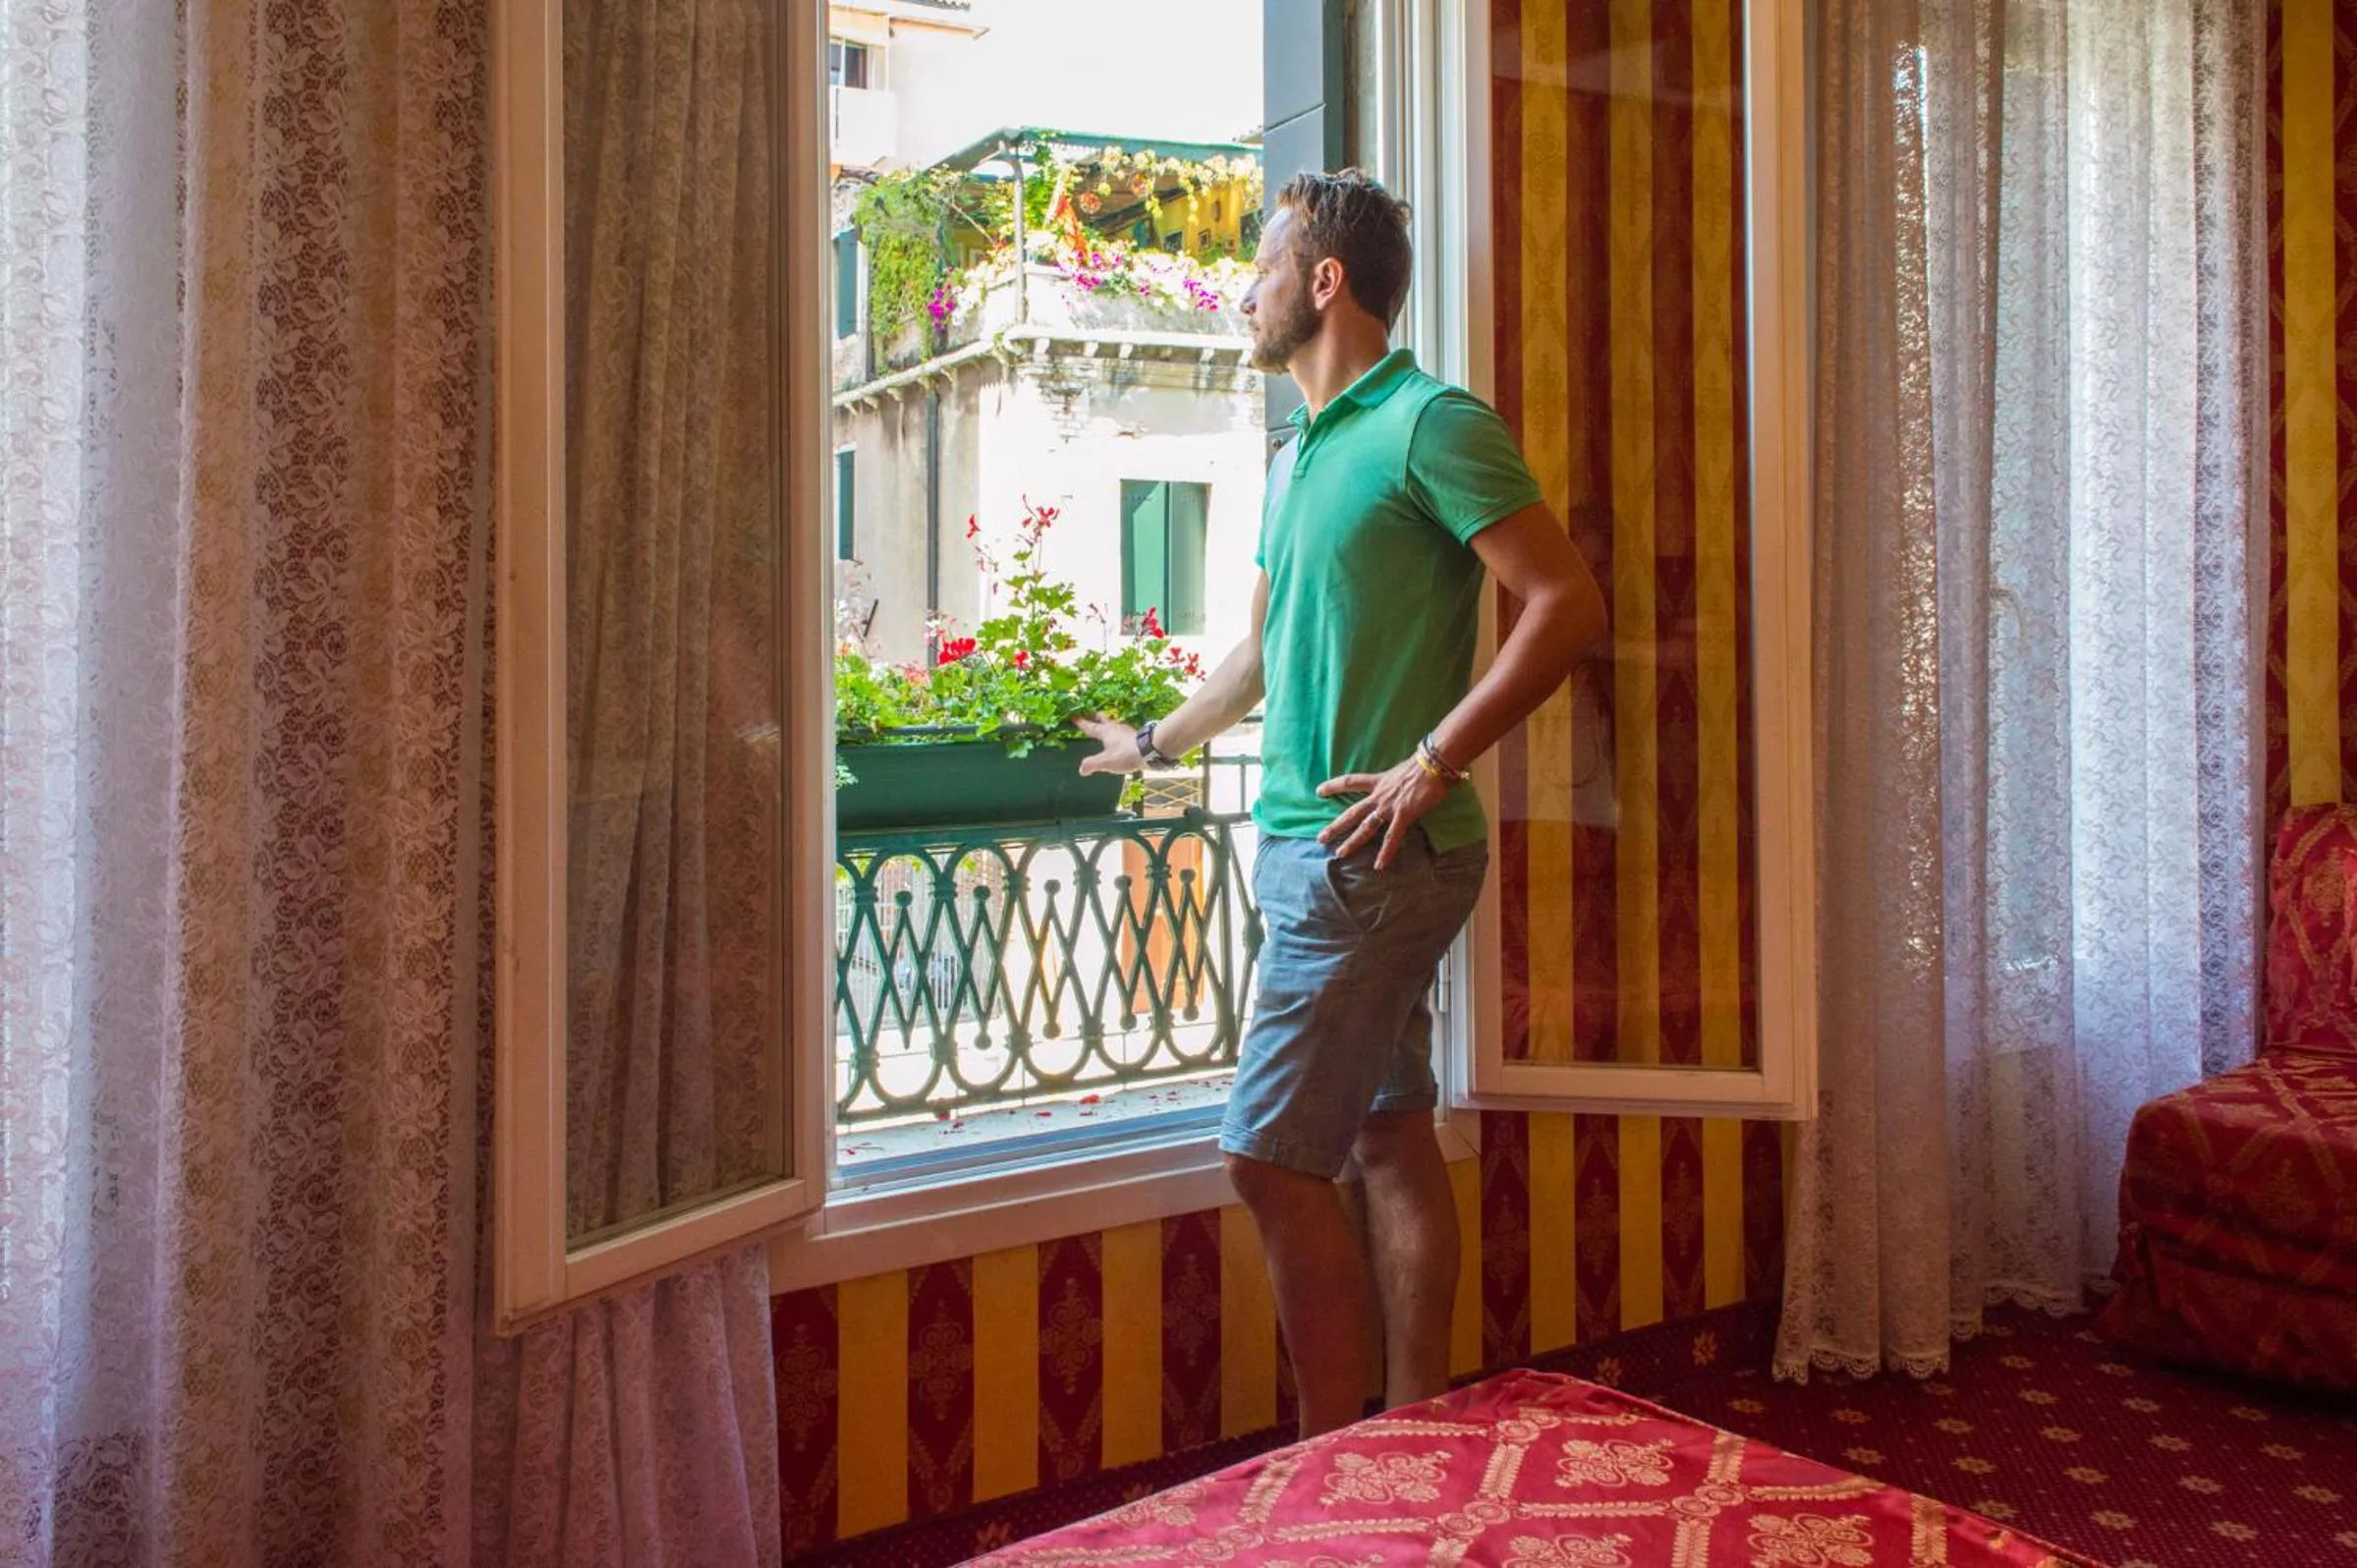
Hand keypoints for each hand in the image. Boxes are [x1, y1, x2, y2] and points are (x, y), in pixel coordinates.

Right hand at [1074, 714, 1143, 776]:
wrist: (1151, 751)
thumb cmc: (1125, 755)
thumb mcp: (1106, 762)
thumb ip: (1092, 764)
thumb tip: (1081, 770)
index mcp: (1105, 732)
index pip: (1090, 726)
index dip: (1081, 723)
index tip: (1073, 717)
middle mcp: (1115, 728)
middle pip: (1102, 719)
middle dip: (1094, 716)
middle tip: (1089, 713)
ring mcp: (1126, 731)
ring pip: (1113, 724)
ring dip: (1107, 724)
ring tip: (1104, 726)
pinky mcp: (1135, 736)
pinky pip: (1122, 731)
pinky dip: (1117, 732)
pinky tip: (1120, 737)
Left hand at [1316, 758, 1449, 868]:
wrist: (1433, 765)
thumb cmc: (1422, 765)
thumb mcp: (1400, 771)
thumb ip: (1394, 782)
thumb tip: (1397, 786)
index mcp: (1378, 781)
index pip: (1350, 782)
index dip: (1334, 786)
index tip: (1318, 791)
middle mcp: (1379, 796)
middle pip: (1352, 812)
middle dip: (1336, 826)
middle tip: (1321, 838)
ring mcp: (1389, 807)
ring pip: (1366, 827)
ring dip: (1353, 842)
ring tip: (1340, 854)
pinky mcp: (1403, 815)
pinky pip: (1392, 837)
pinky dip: (1386, 853)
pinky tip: (1379, 865)